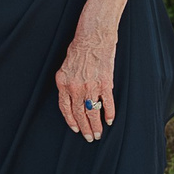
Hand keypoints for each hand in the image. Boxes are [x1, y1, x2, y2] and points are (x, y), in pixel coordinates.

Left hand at [56, 26, 116, 141]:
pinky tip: (110, 120)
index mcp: (63, 83)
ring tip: (99, 134)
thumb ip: (67, 82)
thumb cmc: (79, 48)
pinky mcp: (105, 83)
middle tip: (90, 137)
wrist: (93, 36)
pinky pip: (107, 103)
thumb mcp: (65, 66)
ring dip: (96, 125)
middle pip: (79, 114)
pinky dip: (109, 114)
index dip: (71, 121)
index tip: (76, 129)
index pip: (65, 108)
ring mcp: (90, 86)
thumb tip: (72, 98)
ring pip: (92, 112)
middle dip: (85, 128)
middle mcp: (75, 87)